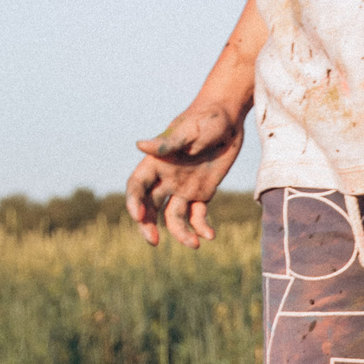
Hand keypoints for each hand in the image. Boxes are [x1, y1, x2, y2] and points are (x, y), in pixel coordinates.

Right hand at [127, 103, 245, 247]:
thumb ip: (168, 143)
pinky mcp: (202, 193)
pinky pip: (198, 215)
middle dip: (148, 225)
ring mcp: (183, 187)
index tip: (138, 216)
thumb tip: (140, 146)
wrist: (229, 119)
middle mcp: (166, 178)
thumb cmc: (206, 118)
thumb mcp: (189, 130)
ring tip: (194, 244)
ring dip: (181, 232)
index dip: (134, 202)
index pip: (137, 186)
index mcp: (156, 162)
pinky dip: (201, 227)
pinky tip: (210, 235)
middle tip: (153, 241)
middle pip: (150, 206)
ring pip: (174, 216)